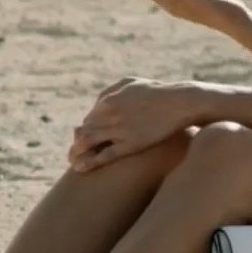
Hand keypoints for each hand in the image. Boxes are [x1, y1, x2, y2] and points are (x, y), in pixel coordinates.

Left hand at [68, 77, 199, 172]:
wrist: (180, 103)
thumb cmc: (156, 92)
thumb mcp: (130, 83)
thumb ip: (110, 91)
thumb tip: (97, 104)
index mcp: (108, 101)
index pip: (88, 120)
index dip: (84, 131)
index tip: (85, 141)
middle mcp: (110, 115)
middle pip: (84, 132)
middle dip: (77, 144)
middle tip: (74, 154)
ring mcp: (119, 130)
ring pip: (88, 143)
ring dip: (76, 153)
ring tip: (72, 162)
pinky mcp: (130, 144)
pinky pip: (103, 155)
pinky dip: (89, 162)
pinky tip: (79, 169)